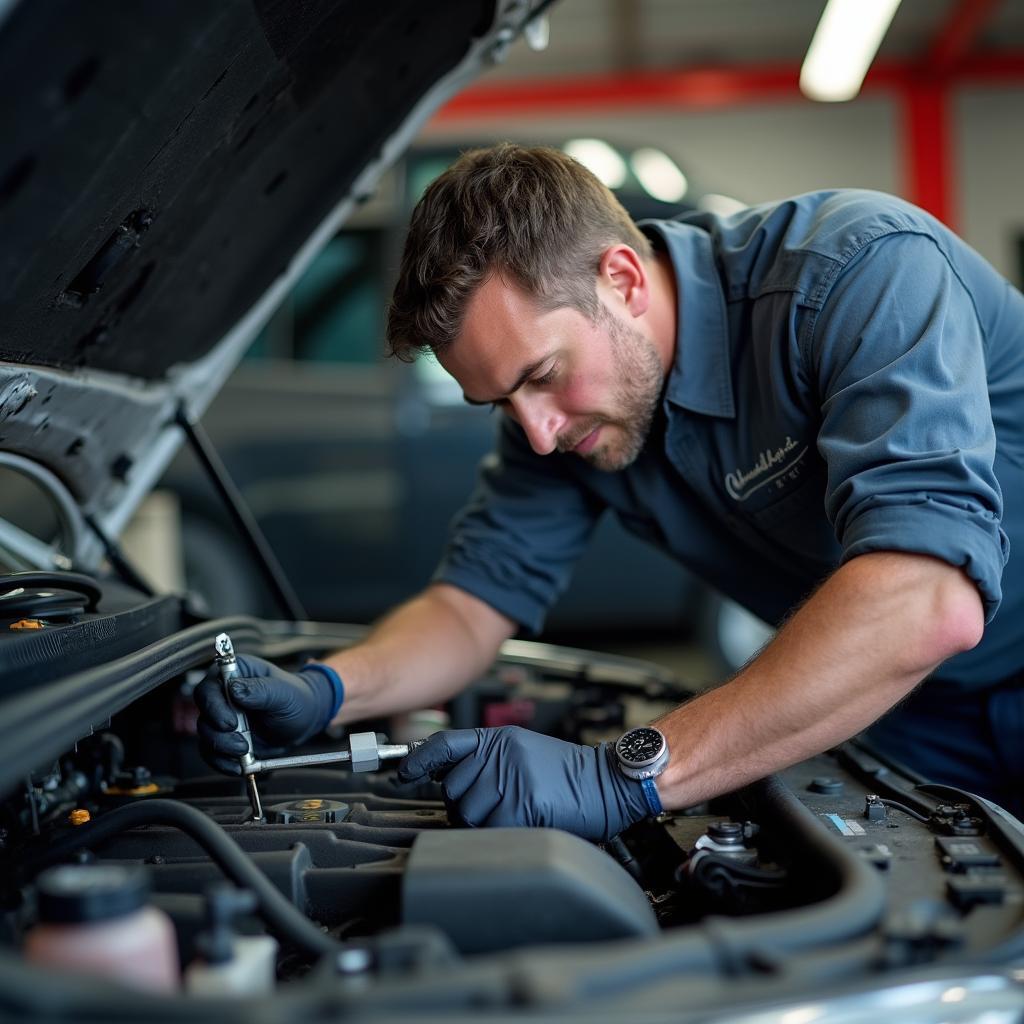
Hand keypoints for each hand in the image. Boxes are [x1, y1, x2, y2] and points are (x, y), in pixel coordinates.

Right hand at [194, 655, 342, 773]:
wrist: (305, 720)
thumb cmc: (296, 698)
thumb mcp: (283, 692)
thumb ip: (260, 690)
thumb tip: (235, 689)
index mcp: (235, 673)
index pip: (208, 687)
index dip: (213, 706)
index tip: (230, 722)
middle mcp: (224, 694)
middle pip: (203, 714)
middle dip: (219, 733)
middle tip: (242, 743)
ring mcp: (222, 717)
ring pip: (206, 735)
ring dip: (223, 749)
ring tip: (246, 752)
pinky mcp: (226, 738)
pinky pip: (213, 753)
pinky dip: (224, 762)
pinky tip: (239, 765)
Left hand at [397, 726, 649, 840]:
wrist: (609, 781)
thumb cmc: (569, 774)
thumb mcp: (525, 752)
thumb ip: (489, 761)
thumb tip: (451, 781)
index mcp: (499, 740)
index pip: (446, 744)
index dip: (420, 760)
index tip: (404, 774)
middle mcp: (501, 754)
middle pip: (454, 790)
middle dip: (466, 807)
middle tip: (494, 810)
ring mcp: (512, 777)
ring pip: (471, 814)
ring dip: (486, 825)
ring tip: (515, 817)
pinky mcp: (525, 802)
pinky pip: (494, 829)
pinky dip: (506, 835)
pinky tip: (526, 825)